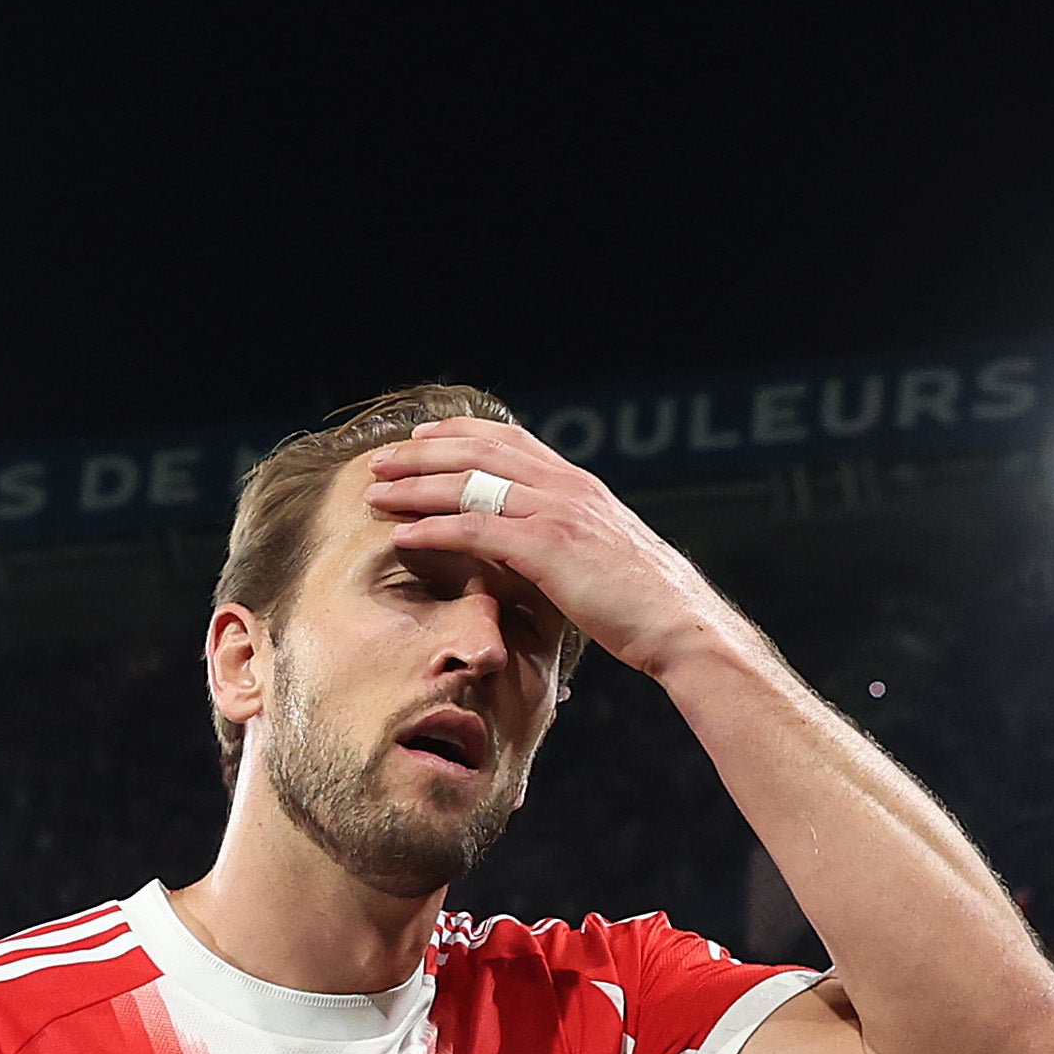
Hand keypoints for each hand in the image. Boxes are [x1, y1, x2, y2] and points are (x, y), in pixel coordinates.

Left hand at [364, 419, 738, 680]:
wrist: (677, 621)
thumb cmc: (639, 601)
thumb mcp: (597, 553)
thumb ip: (563, 536)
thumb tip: (529, 543)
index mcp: (578, 484)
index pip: (511, 440)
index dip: (461, 433)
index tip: (423, 436)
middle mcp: (566, 486)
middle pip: (480, 453)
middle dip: (424, 453)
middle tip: (380, 460)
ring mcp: (558, 513)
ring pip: (471, 485)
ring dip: (416, 486)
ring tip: (376, 492)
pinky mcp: (549, 548)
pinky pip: (478, 530)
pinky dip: (435, 529)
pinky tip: (403, 535)